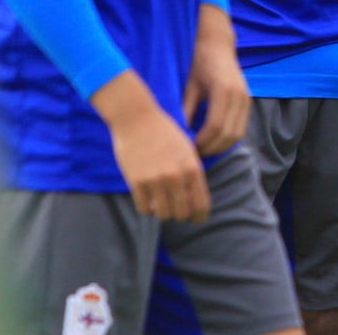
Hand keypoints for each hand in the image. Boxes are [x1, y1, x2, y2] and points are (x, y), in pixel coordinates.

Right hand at [93, 71, 209, 222]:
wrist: (137, 118)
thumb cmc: (164, 132)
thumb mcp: (187, 150)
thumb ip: (192, 174)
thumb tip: (194, 201)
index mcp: (193, 168)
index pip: (201, 204)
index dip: (199, 216)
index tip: (196, 220)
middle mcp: (176, 176)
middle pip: (182, 214)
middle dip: (180, 216)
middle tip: (176, 212)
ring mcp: (156, 180)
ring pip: (163, 215)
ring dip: (163, 213)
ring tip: (161, 205)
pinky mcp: (137, 182)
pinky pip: (144, 209)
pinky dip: (147, 208)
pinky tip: (148, 201)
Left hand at [184, 4, 249, 155]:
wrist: (218, 45)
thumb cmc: (199, 63)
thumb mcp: (188, 86)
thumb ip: (185, 110)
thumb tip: (179, 136)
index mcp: (223, 90)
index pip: (215, 126)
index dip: (202, 141)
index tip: (188, 149)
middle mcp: (239, 96)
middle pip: (229, 134)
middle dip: (211, 148)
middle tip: (194, 155)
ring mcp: (246, 99)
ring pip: (237, 134)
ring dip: (221, 146)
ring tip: (203, 150)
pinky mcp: (248, 101)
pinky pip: (241, 128)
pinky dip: (228, 138)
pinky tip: (213, 141)